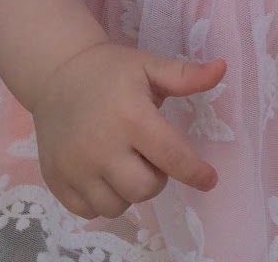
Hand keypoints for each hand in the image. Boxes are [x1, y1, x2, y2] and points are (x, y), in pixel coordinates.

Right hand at [31, 42, 226, 219]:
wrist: (56, 74)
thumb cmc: (110, 71)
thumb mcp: (149, 67)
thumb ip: (186, 76)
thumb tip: (221, 68)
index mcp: (131, 117)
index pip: (172, 157)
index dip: (195, 172)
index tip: (210, 180)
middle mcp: (102, 147)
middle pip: (145, 189)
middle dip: (158, 178)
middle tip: (150, 155)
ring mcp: (75, 167)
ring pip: (117, 206)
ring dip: (129, 191)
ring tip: (126, 163)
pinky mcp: (56, 180)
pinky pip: (88, 210)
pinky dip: (102, 199)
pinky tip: (104, 174)